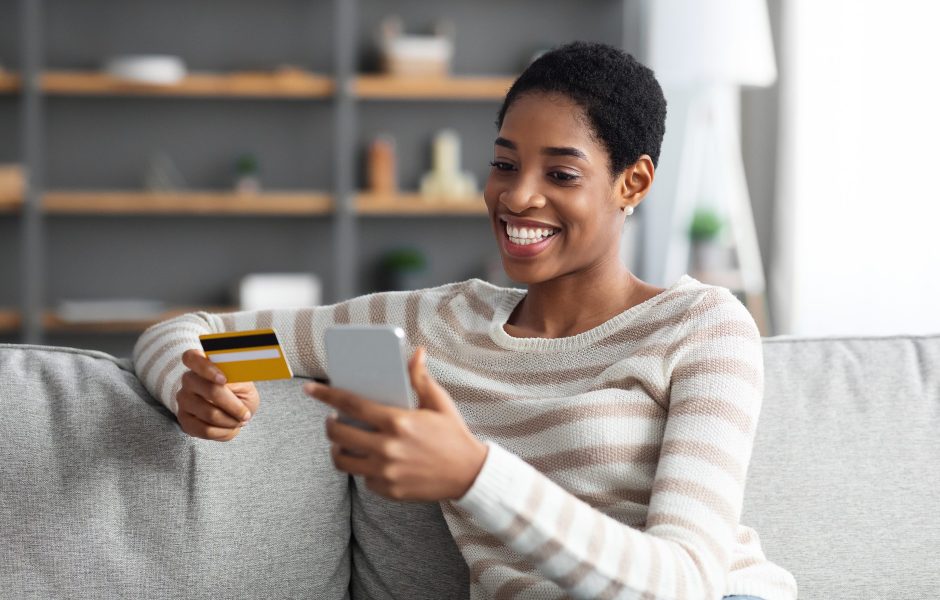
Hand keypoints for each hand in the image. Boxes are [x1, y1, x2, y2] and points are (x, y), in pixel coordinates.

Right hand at [177, 348, 259, 440]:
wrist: (234, 411)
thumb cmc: (239, 391)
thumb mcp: (244, 382)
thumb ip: (237, 379)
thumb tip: (231, 382)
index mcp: (201, 363)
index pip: (192, 358)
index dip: (207, 369)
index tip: (224, 380)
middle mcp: (188, 380)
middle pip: (209, 391)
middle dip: (233, 405)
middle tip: (246, 414)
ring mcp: (183, 400)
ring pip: (209, 414)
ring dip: (231, 421)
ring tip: (240, 420)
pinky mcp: (184, 420)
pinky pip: (205, 430)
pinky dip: (223, 432)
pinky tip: (231, 428)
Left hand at [305, 346, 487, 500]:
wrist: (470, 475)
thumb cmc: (453, 435)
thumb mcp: (439, 403)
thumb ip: (421, 378)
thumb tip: (416, 352)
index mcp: (397, 421)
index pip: (350, 403)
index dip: (326, 395)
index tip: (310, 389)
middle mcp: (387, 447)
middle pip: (338, 434)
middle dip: (329, 424)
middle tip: (332, 419)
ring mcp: (386, 472)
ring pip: (342, 460)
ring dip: (337, 448)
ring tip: (343, 441)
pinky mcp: (388, 490)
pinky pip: (362, 478)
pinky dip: (362, 468)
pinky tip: (369, 459)